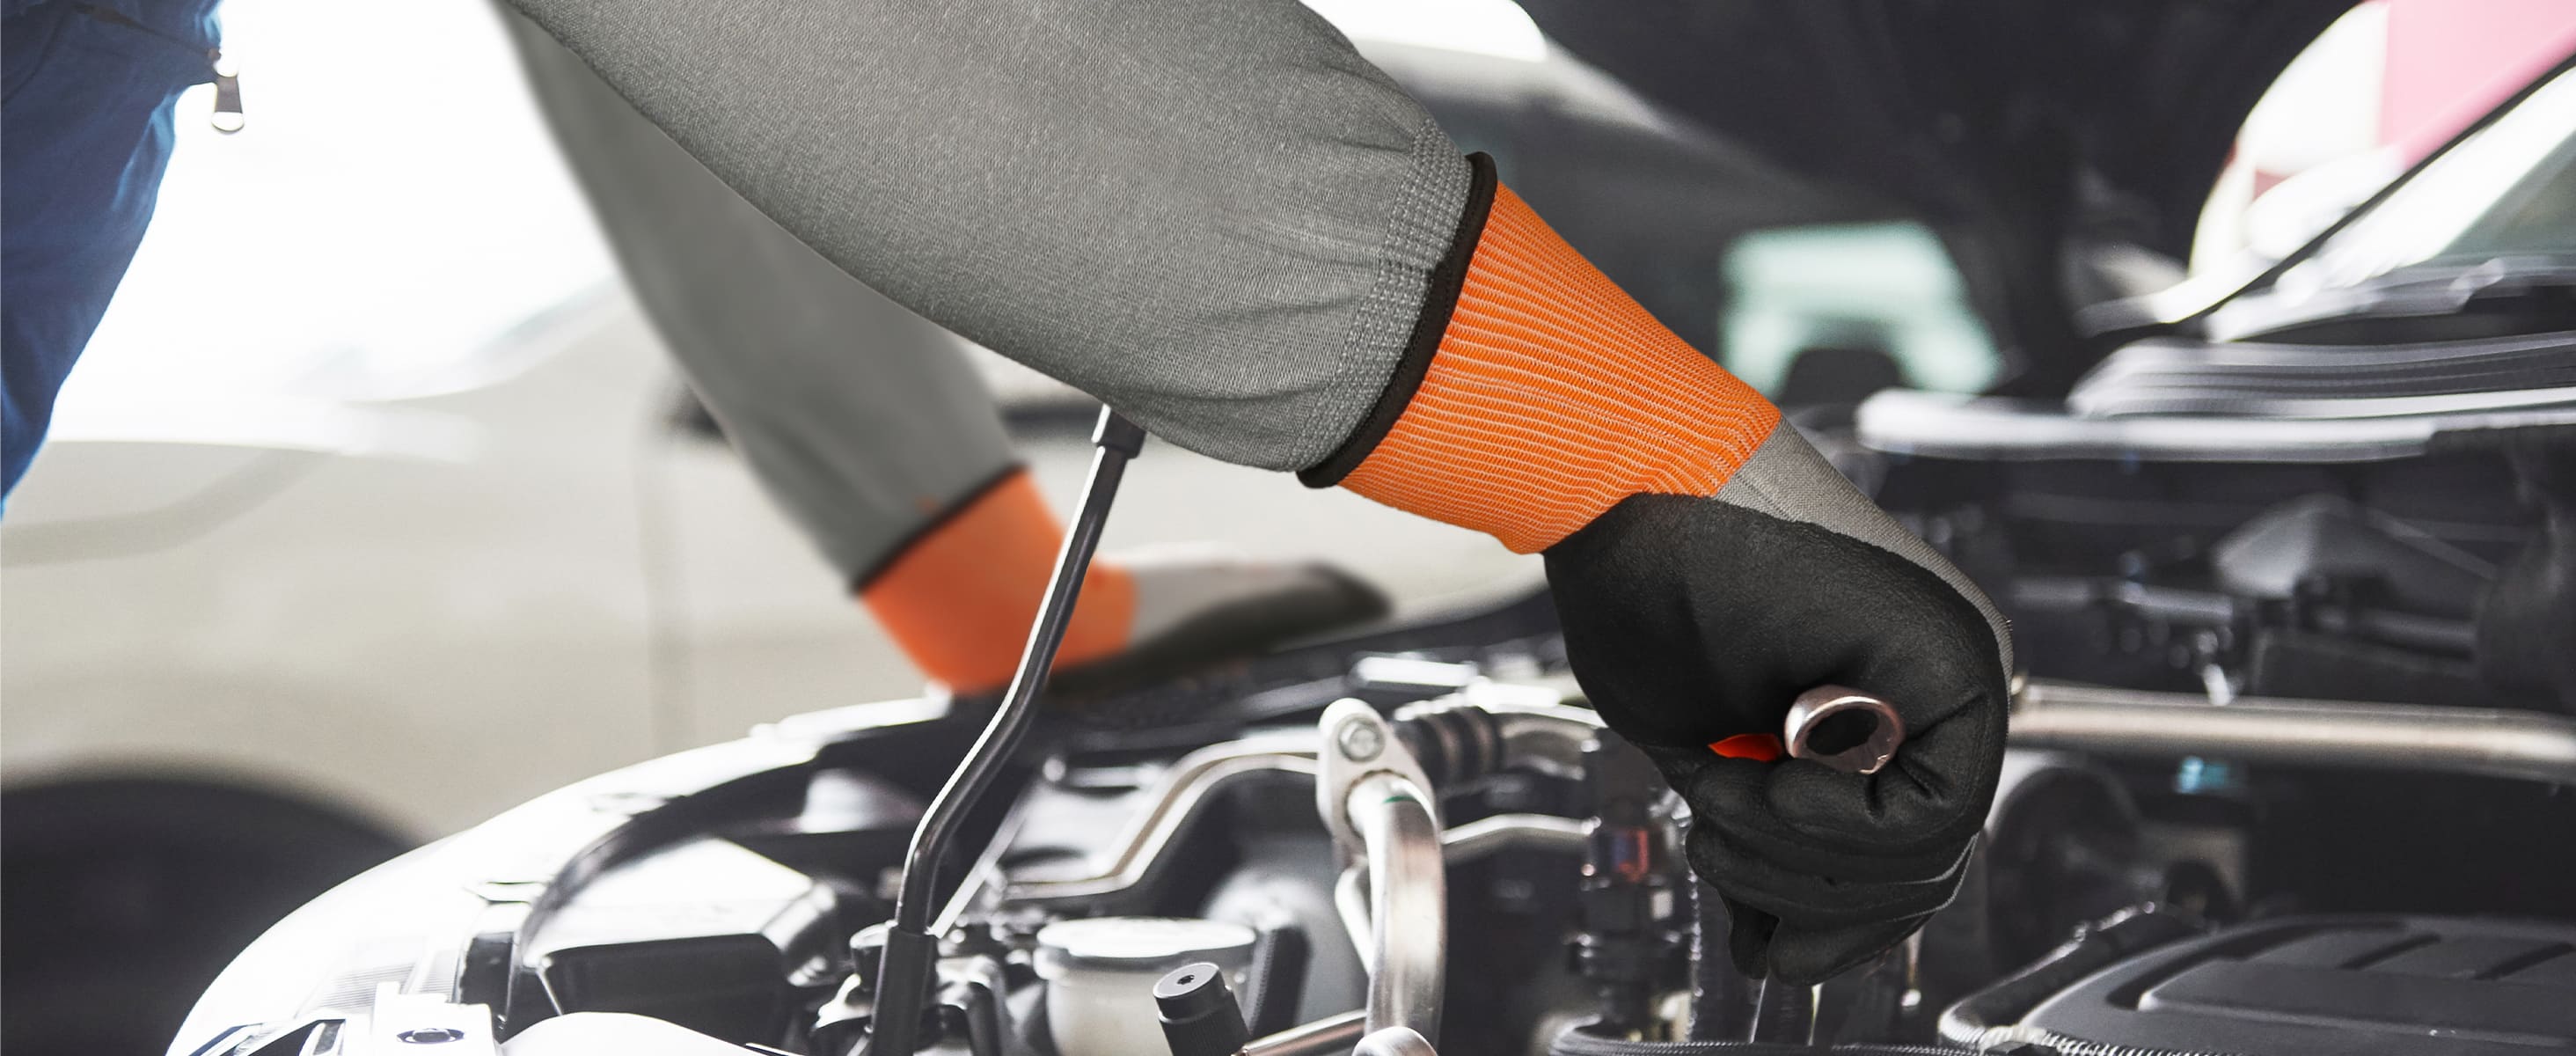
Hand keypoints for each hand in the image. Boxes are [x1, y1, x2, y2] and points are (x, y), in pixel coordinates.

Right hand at [1544, 482, 2009, 983]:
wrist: (1618, 482)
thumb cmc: (1643, 585)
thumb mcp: (1708, 752)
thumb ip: (1761, 838)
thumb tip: (1774, 944)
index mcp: (1894, 696)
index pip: (1905, 858)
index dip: (1830, 918)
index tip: (1759, 934)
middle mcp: (1940, 678)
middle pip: (1925, 872)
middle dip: (1805, 896)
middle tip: (1714, 841)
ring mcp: (1953, 662)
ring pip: (1929, 856)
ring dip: (1800, 856)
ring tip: (1718, 793)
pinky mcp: (1946, 658)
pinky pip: (1930, 811)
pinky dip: (1830, 822)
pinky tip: (1765, 776)